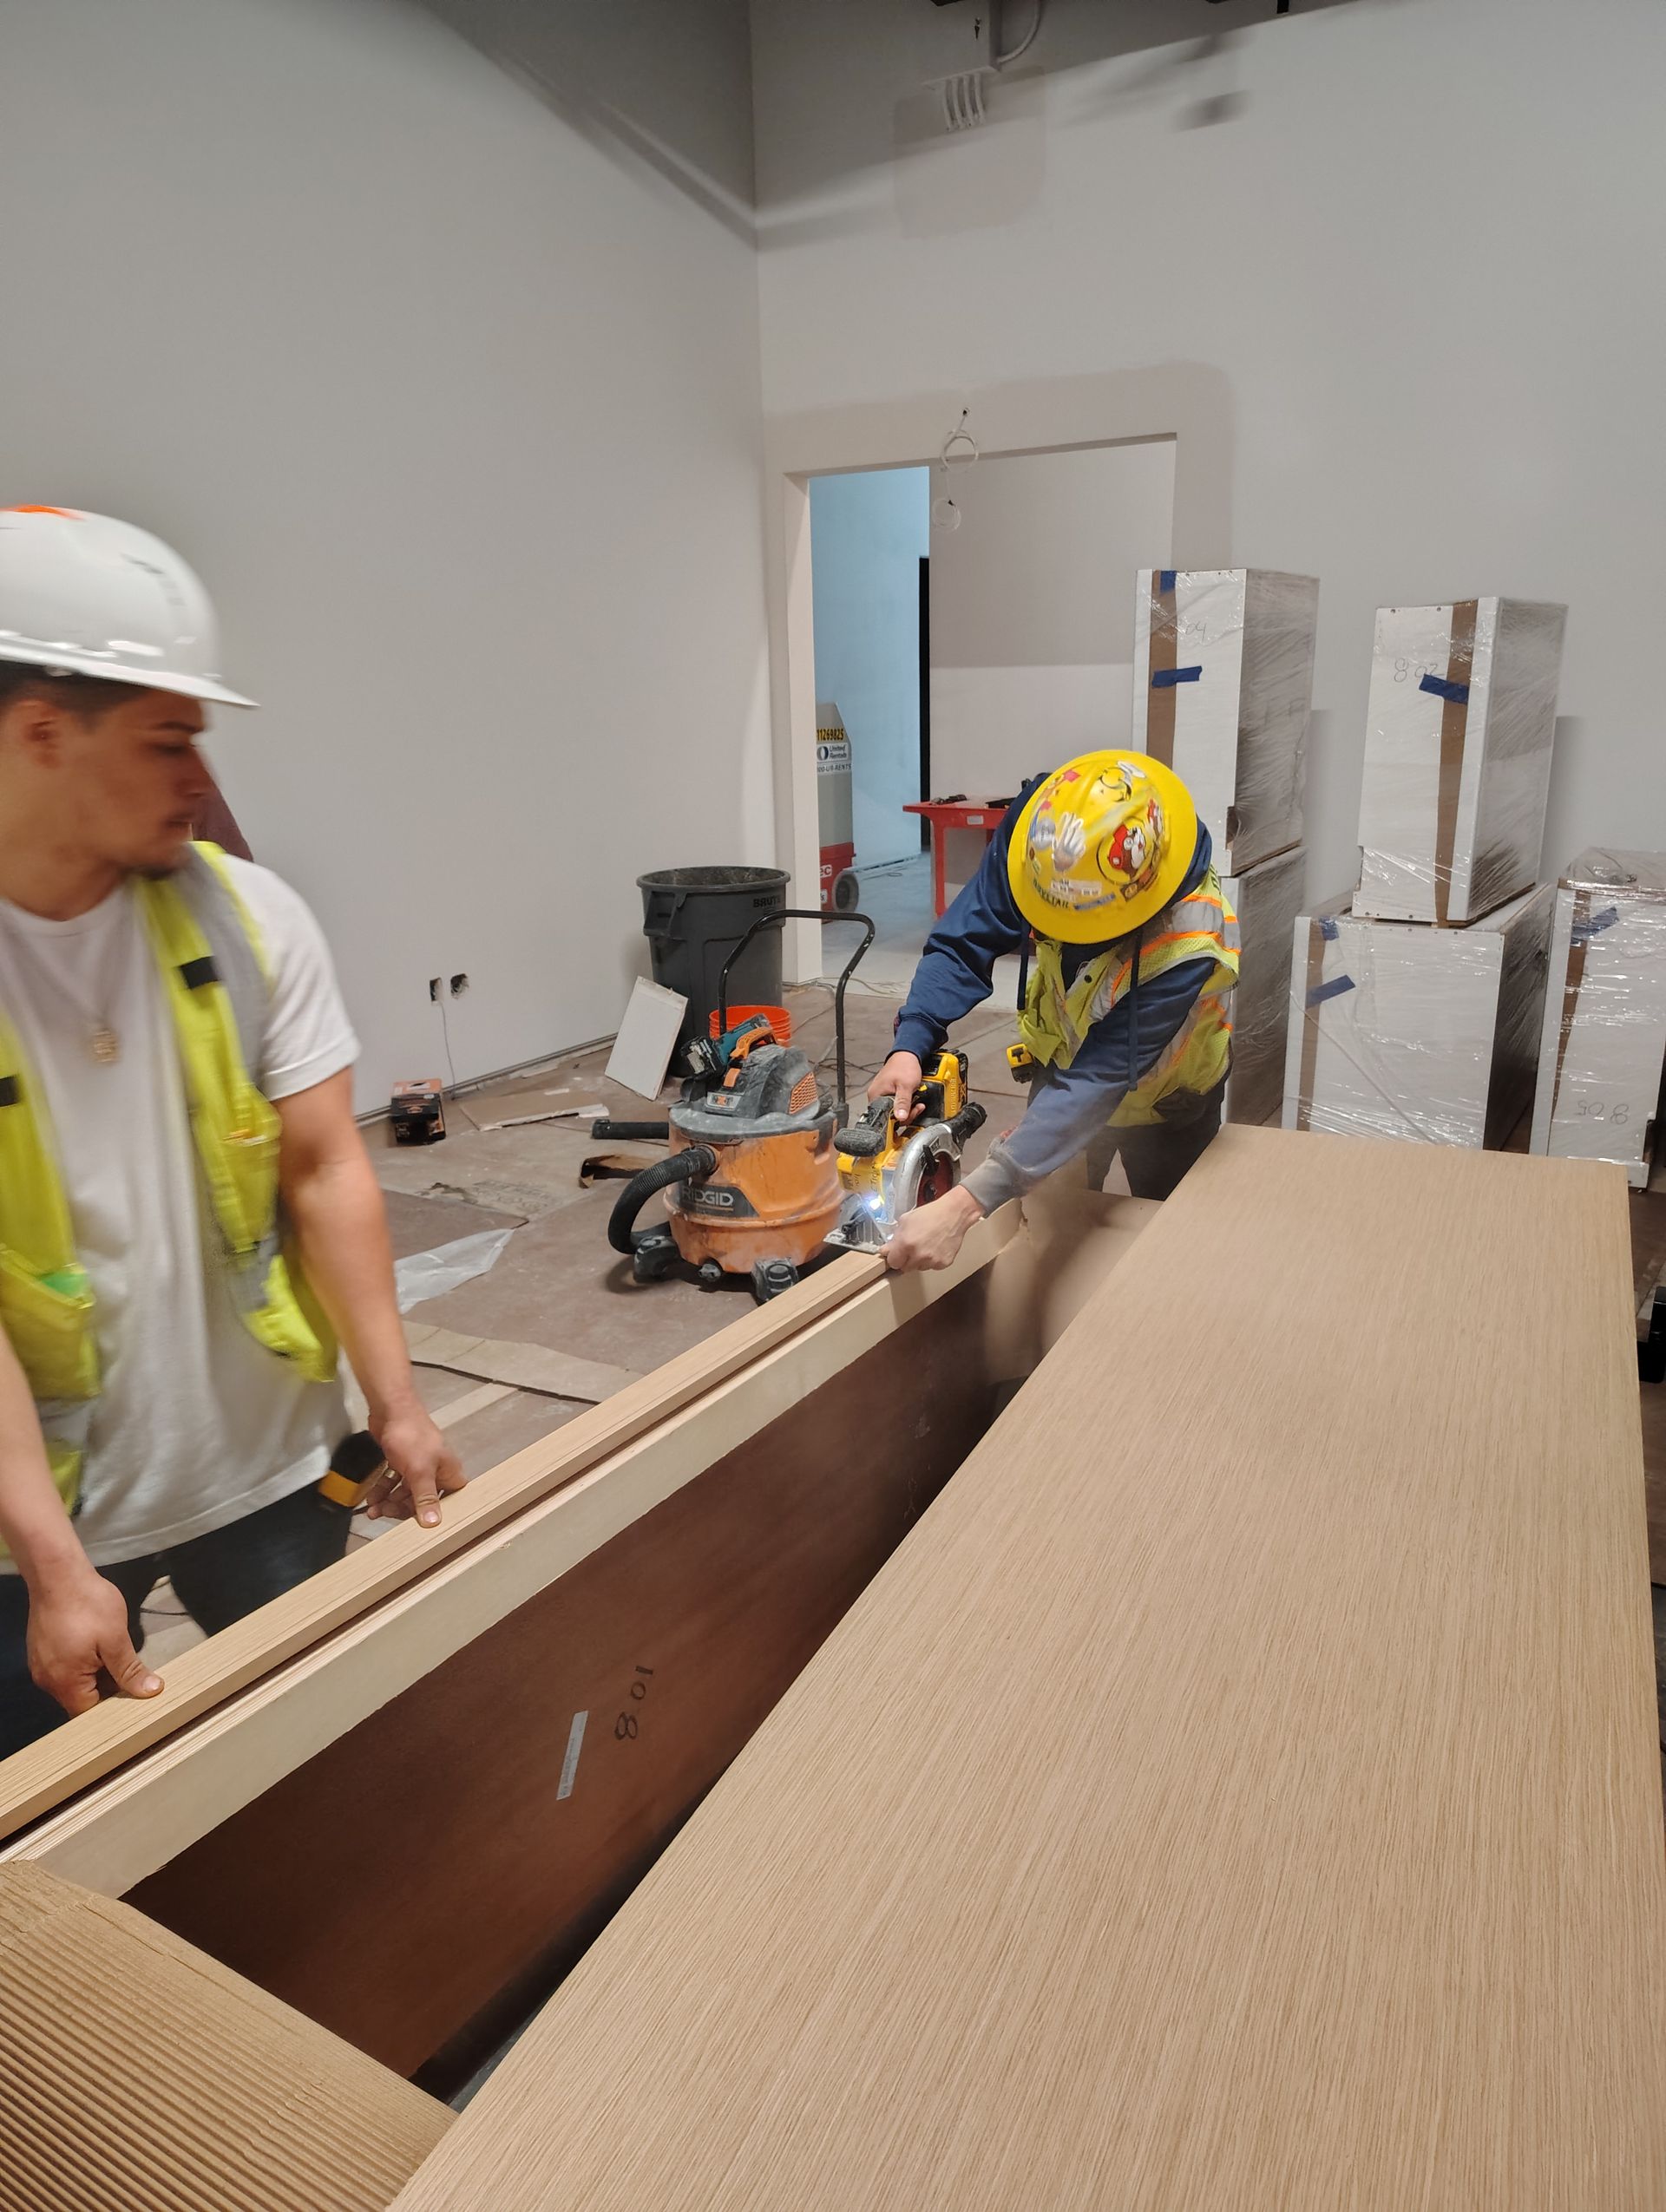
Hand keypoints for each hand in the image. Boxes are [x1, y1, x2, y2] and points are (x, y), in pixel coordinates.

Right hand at [27, 1567, 161, 1717]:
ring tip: (115, 1656)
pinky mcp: (40, 1651)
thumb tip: (150, 1691)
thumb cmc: (88, 1604)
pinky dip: (82, 1663)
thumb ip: (130, 1669)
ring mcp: (41, 1666)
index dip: (114, 1705)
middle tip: (130, 1672)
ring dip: (95, 1674)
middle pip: (80, 1699)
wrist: (57, 1573)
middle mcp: (47, 1681)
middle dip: (106, 1689)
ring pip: (73, 1683)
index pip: (90, 1712)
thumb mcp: (116, 1638)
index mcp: (64, 1683)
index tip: (135, 1695)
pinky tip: (96, 1646)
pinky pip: (63, 1668)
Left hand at [364, 1403, 465, 1528]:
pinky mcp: (401, 1460)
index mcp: (449, 1472)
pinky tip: (371, 1498)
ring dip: (390, 1501)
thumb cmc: (411, 1439)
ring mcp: (417, 1465)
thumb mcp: (420, 1471)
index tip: (418, 1526)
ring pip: (406, 1491)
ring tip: (374, 1510)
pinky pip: (394, 1481)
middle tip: (386, 1514)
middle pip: (422, 1498)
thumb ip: (426, 1498)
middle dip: (403, 1508)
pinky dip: (384, 1489)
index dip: (436, 1513)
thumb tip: (434, 1524)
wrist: (390, 1409)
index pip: (449, 1500)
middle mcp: (436, 1470)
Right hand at [869, 1050, 924, 1124]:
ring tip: (916, 1102)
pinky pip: (897, 1104)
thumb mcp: (906, 1086)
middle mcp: (876, 1096)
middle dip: (906, 1113)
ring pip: (895, 1111)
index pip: (884, 1117)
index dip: (898, 1118)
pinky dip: (906, 1104)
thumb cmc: (904, 1066)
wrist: (908, 1055)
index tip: (909, 1113)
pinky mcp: (889, 1093)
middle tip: (915, 1107)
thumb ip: (903, 1103)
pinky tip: (912, 1099)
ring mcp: (882, 1094)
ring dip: (908, 1109)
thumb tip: (900, 1117)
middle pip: (890, 1115)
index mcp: (875, 1095)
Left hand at [884, 1184, 984, 1274]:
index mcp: (906, 1244)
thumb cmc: (931, 1214)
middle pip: (905, 1268)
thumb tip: (886, 1250)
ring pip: (919, 1268)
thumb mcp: (906, 1220)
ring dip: (919, 1260)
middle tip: (912, 1248)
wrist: (954, 1214)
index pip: (893, 1263)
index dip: (894, 1257)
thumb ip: (894, 1238)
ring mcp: (932, 1261)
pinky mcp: (943, 1263)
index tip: (896, 1254)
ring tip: (926, 1245)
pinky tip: (935, 1247)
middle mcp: (918, 1255)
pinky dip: (932, 1260)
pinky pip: (932, 1266)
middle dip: (906, 1259)